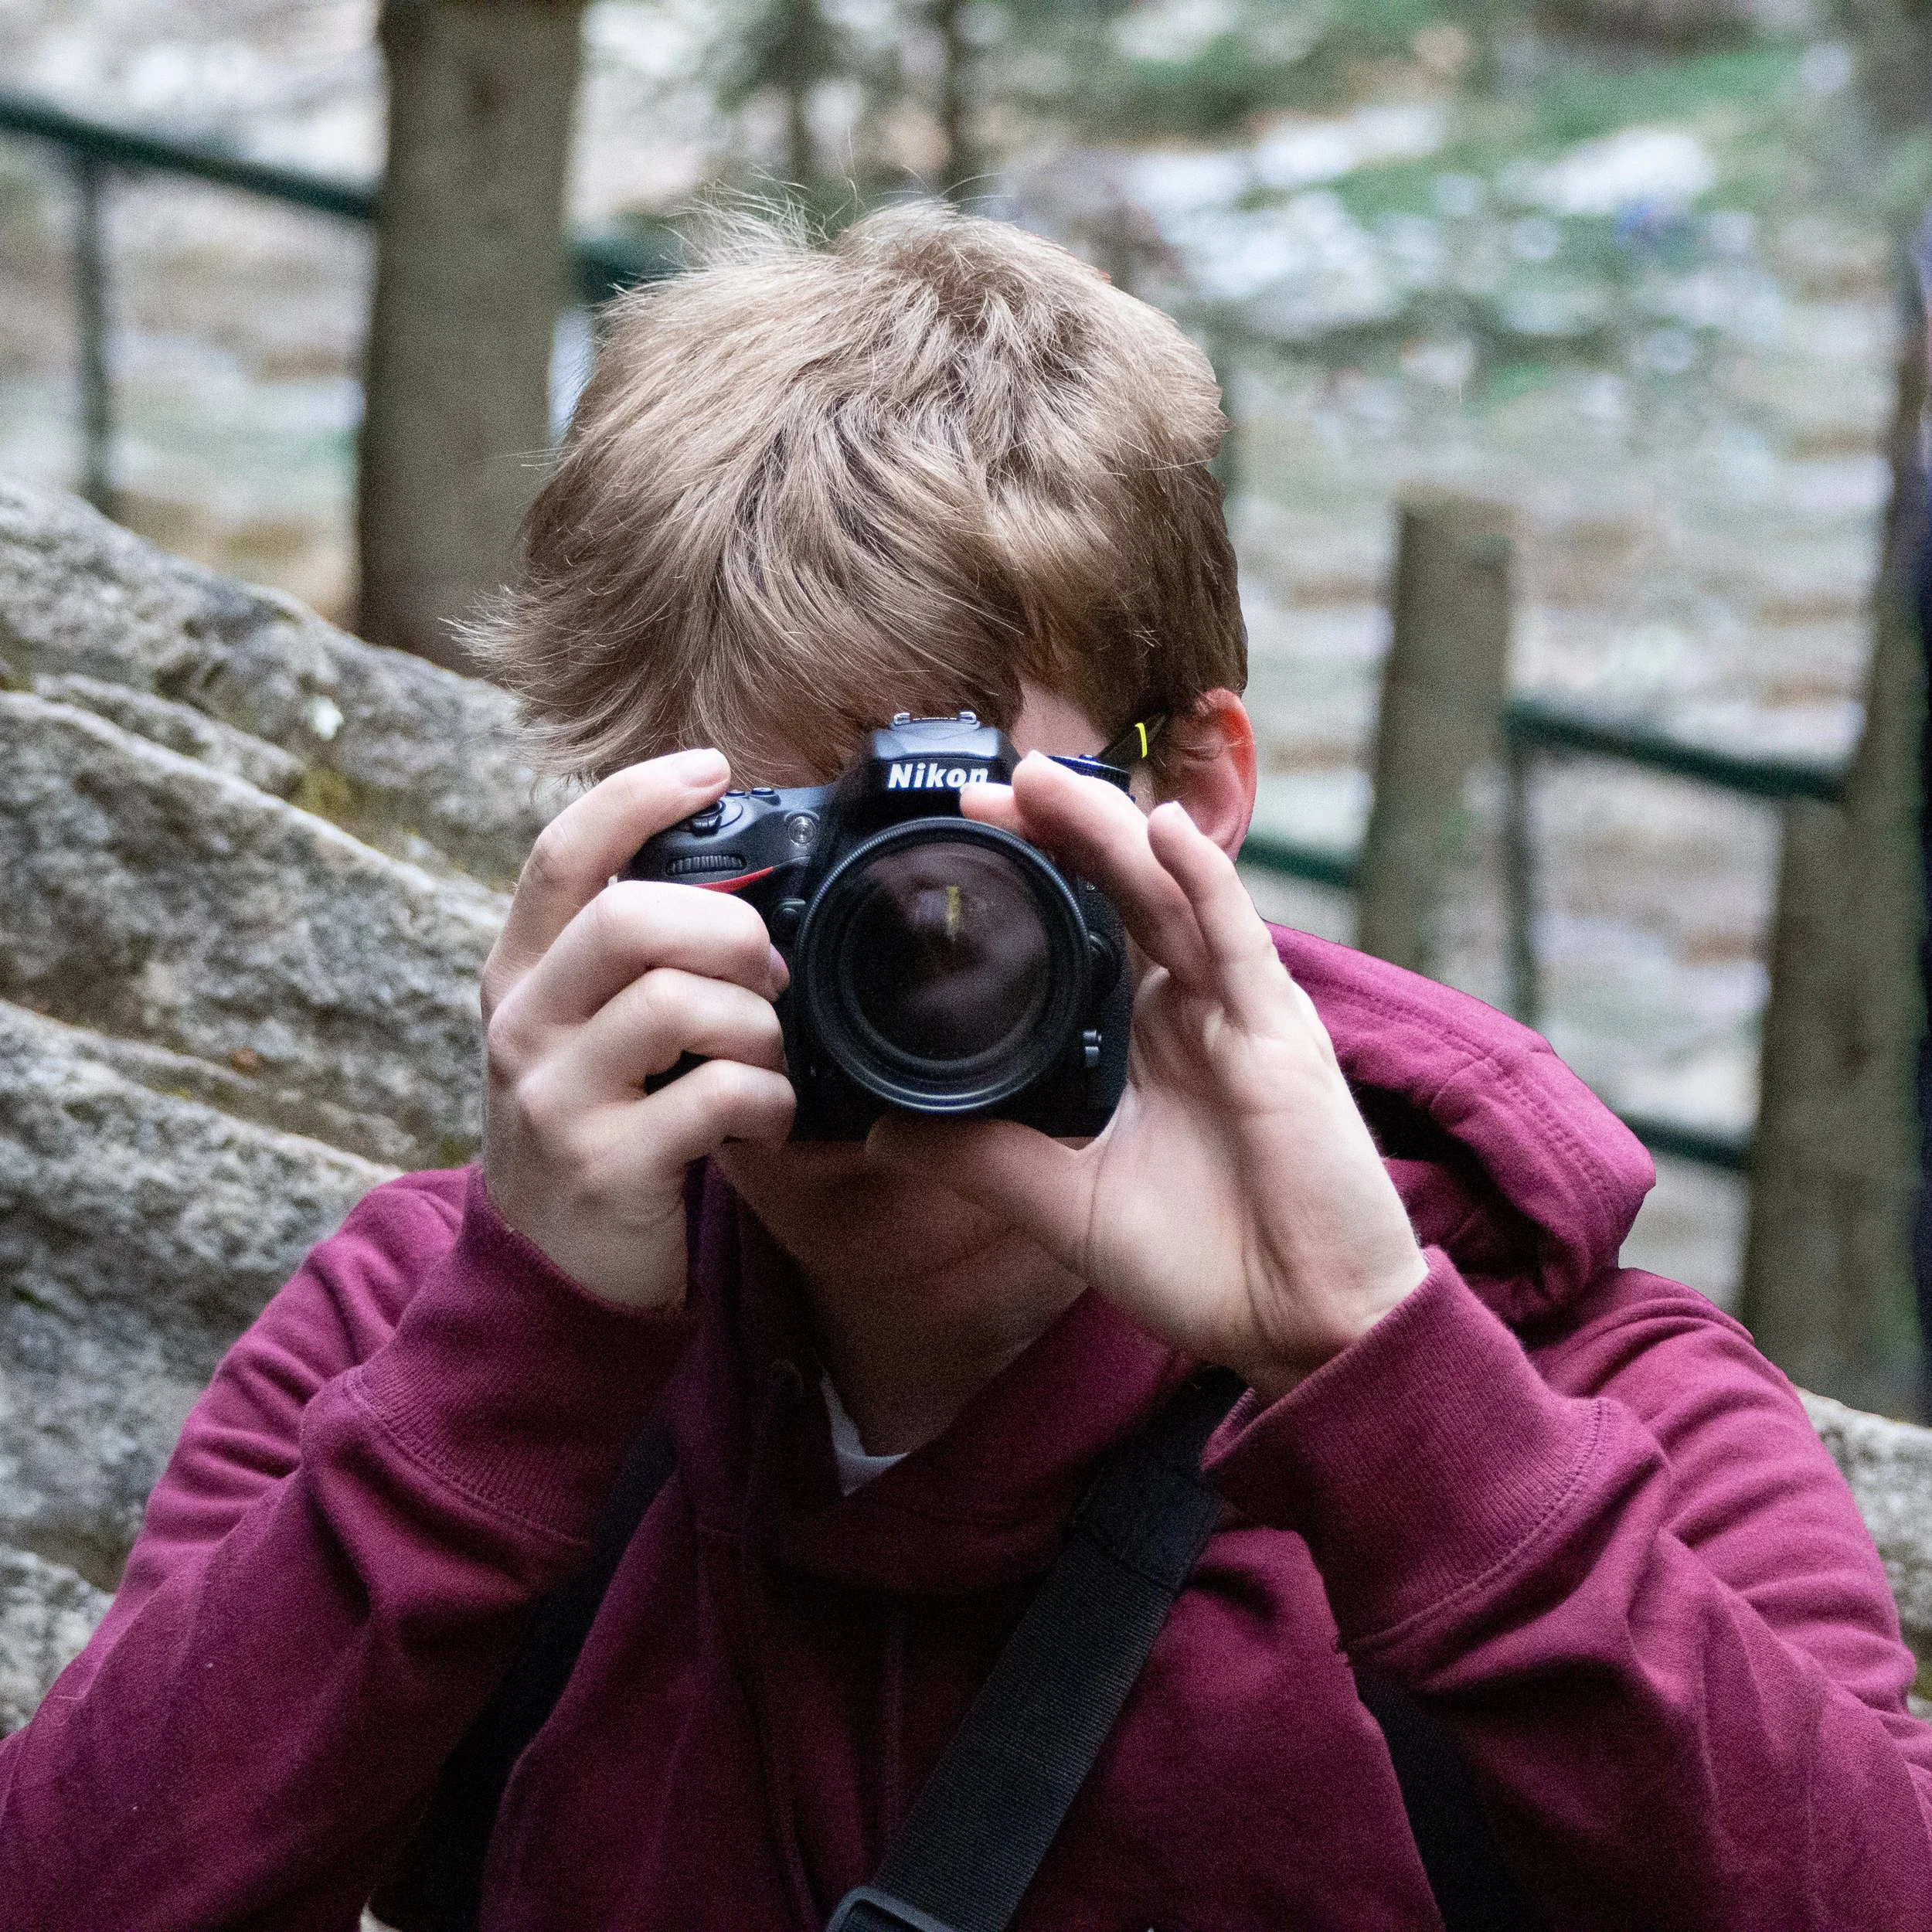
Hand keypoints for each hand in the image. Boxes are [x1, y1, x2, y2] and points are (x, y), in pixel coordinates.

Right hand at [480, 750, 794, 1309]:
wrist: (554, 1274)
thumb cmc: (601, 1126)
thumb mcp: (588, 1032)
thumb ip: (632, 961)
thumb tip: (741, 886)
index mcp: (519, 974)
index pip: (560, 853)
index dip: (635, 796)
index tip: (710, 769)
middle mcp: (521, 1025)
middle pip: (632, 921)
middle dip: (729, 933)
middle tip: (765, 976)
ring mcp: (554, 1097)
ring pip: (679, 1003)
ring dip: (757, 1027)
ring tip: (764, 1060)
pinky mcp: (604, 1165)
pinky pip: (717, 1095)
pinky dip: (767, 1101)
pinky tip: (764, 1120)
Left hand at [867, 753, 1427, 1397]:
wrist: (1302, 1327)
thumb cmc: (1201, 1264)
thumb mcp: (1065, 1207)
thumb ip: (982, 1161)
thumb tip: (879, 1132)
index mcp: (1136, 1038)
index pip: (1079, 931)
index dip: (1027, 879)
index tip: (953, 842)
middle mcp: (1184, 1008)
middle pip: (1118, 892)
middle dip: (1055, 832)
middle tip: (982, 789)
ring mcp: (1234, 1010)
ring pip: (1169, 894)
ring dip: (1110, 831)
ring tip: (1044, 780)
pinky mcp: (1279, 1031)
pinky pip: (1236, 940)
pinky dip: (1203, 881)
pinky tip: (1162, 831)